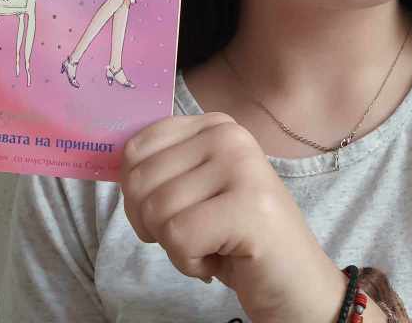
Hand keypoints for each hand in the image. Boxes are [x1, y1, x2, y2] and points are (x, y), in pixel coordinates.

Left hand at [119, 113, 346, 322]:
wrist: (296, 285)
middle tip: (196, 236)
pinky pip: (179, 238)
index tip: (174, 213)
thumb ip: (163, 169)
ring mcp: (242, 167)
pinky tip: (220, 260)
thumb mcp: (198, 191)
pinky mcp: (249, 207)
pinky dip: (189, 263)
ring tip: (213, 245)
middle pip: (140, 181)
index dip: (137, 195)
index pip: (135, 149)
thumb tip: (115, 165)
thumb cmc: (238, 240)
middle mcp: (230, 136)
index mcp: (215, 126)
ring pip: (157, 211)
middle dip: (154, 224)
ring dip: (176, 246)